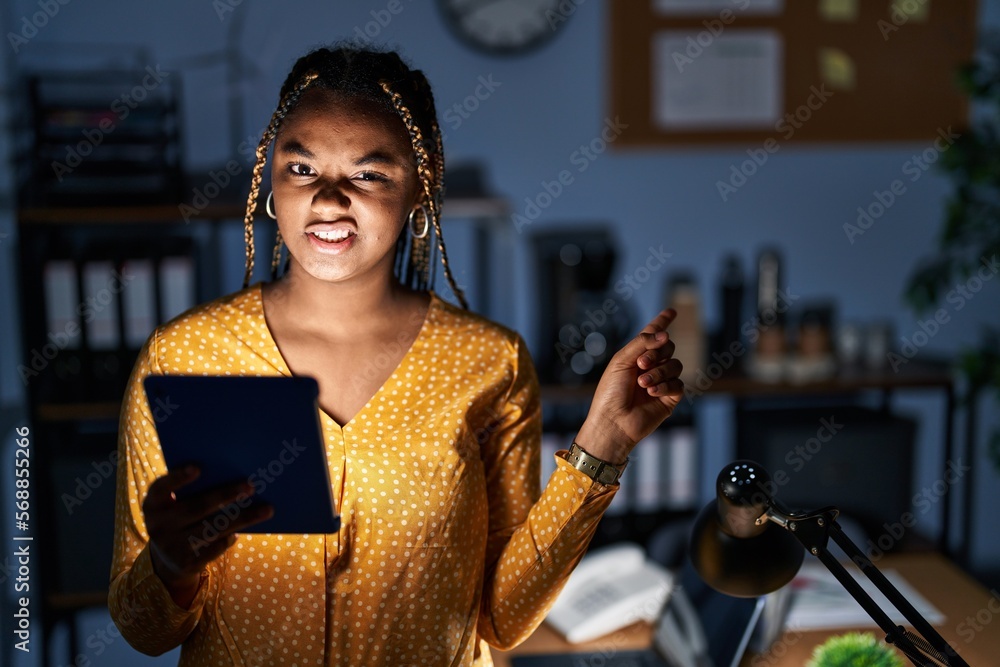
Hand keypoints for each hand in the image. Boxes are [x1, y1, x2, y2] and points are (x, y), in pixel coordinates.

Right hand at [142, 466, 272, 606]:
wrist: (168, 560)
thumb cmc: (180, 518)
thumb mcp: (175, 504)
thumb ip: (192, 490)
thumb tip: (232, 470)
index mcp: (152, 504)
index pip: (160, 488)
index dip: (177, 478)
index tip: (198, 467)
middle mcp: (158, 526)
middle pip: (196, 507)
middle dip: (226, 495)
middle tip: (251, 485)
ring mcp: (171, 547)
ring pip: (212, 529)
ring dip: (243, 518)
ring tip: (267, 509)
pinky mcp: (187, 563)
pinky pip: (215, 548)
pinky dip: (231, 537)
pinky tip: (244, 529)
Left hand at [574, 309, 683, 464]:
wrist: (613, 422)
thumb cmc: (611, 392)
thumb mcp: (621, 360)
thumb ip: (642, 343)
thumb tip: (665, 334)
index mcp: (636, 356)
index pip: (653, 335)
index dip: (662, 322)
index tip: (671, 311)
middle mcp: (651, 366)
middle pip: (668, 347)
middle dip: (656, 353)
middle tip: (640, 364)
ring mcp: (662, 382)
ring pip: (675, 365)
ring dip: (659, 372)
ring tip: (642, 383)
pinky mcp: (670, 398)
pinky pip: (678, 384)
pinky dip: (664, 385)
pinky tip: (651, 392)